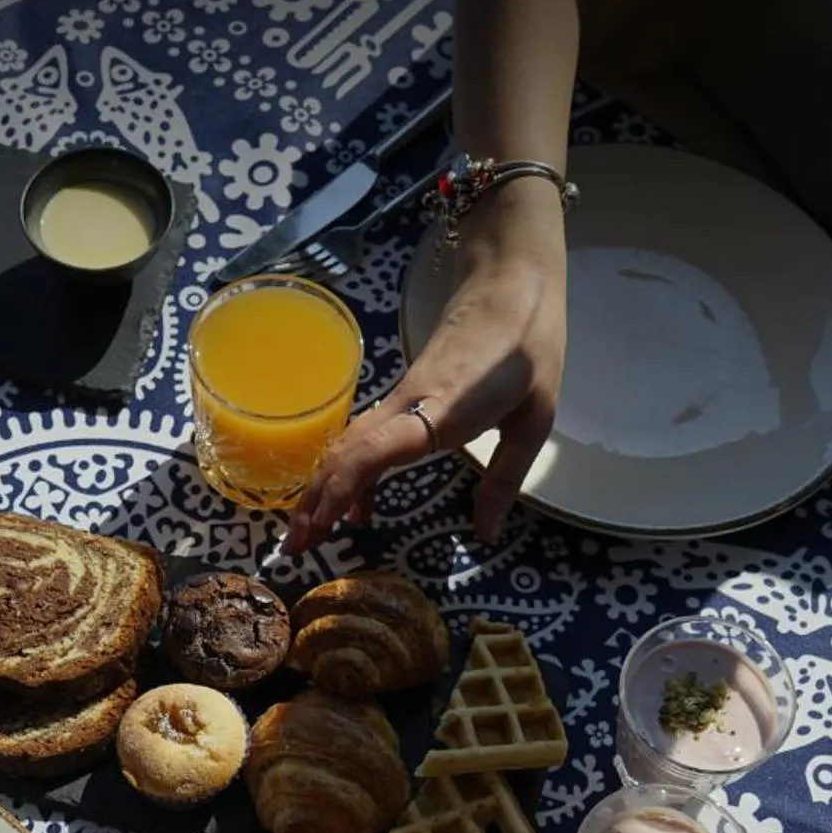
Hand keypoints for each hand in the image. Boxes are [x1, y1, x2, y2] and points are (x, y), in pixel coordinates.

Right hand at [285, 195, 566, 552]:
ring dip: (323, 489)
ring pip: (347, 445)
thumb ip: (505, 479)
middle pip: (344, 453)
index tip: (323, 528)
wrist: (510, 283)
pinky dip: (348, 472)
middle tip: (298, 549)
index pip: (373, 452)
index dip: (342, 491)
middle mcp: (406, 405)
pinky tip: (357, 503)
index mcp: (439, 412)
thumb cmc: (528, 347)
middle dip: (314, 502)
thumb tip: (486, 534)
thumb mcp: (534, 421)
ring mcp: (400, 398)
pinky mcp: (404, 395)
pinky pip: (364, 438)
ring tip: (312, 533)